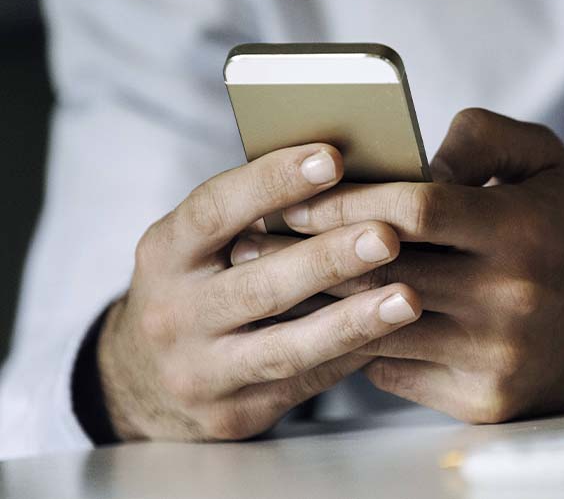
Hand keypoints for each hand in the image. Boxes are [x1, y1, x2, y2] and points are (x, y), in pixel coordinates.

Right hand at [98, 144, 421, 440]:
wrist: (146, 380)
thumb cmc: (199, 286)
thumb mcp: (201, 245)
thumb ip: (254, 213)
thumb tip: (345, 168)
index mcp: (166, 253)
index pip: (214, 210)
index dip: (272, 182)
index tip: (332, 158)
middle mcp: (173, 314)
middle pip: (258, 285)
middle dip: (327, 259)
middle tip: (387, 235)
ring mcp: (200, 371)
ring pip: (285, 347)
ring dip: (352, 321)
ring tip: (408, 298)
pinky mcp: (233, 414)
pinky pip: (305, 383)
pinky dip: (352, 356)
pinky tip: (394, 336)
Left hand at [246, 109, 563, 422]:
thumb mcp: (545, 161)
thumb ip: (483, 134)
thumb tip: (415, 158)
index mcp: (522, 230)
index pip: (414, 209)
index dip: (344, 200)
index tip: (291, 195)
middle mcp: (510, 297)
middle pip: (383, 272)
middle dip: (307, 252)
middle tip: (254, 238)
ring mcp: (495, 356)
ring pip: (379, 326)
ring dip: (318, 303)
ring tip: (272, 280)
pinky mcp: (483, 401)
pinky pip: (395, 371)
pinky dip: (360, 345)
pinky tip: (330, 324)